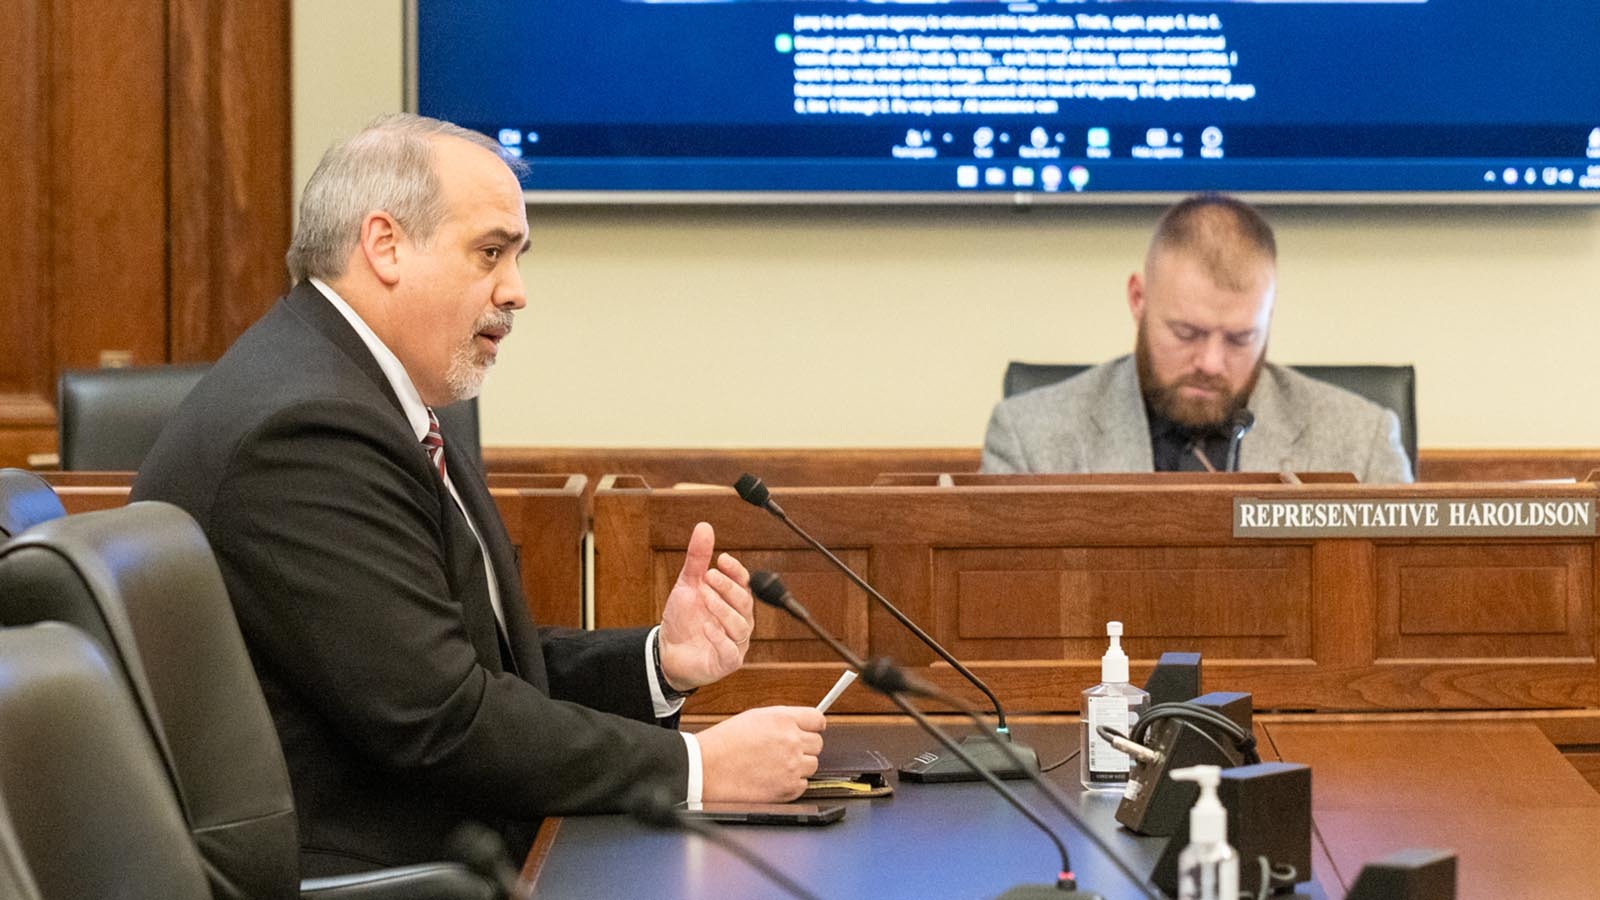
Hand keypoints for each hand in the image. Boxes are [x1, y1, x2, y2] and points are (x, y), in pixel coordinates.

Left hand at [659, 522, 753, 691]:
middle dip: (728, 588)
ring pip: (740, 625)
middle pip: (744, 601)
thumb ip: (697, 558)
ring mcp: (735, 641)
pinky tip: (707, 627)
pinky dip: (720, 638)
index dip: (736, 570)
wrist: (668, 651)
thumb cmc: (683, 618)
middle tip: (709, 577)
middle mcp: (739, 620)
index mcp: (733, 601)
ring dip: (723, 610)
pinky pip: (731, 650)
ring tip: (705, 598)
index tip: (721, 559)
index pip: (743, 582)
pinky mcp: (727, 661)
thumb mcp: (687, 584)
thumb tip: (704, 527)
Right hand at [697, 706, 826, 801]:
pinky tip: (772, 778)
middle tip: (783, 750)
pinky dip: (791, 783)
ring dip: (798, 765)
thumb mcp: (755, 717)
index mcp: (783, 719)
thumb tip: (802, 723)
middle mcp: (791, 741)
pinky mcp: (788, 788)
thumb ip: (783, 719)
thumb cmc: (724, 743)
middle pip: (818, 743)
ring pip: (812, 764)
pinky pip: (803, 784)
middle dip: (803, 746)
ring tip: (774, 765)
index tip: (810, 729)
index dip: (813, 725)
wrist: (706, 769)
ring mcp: (792, 766)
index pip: (818, 719)